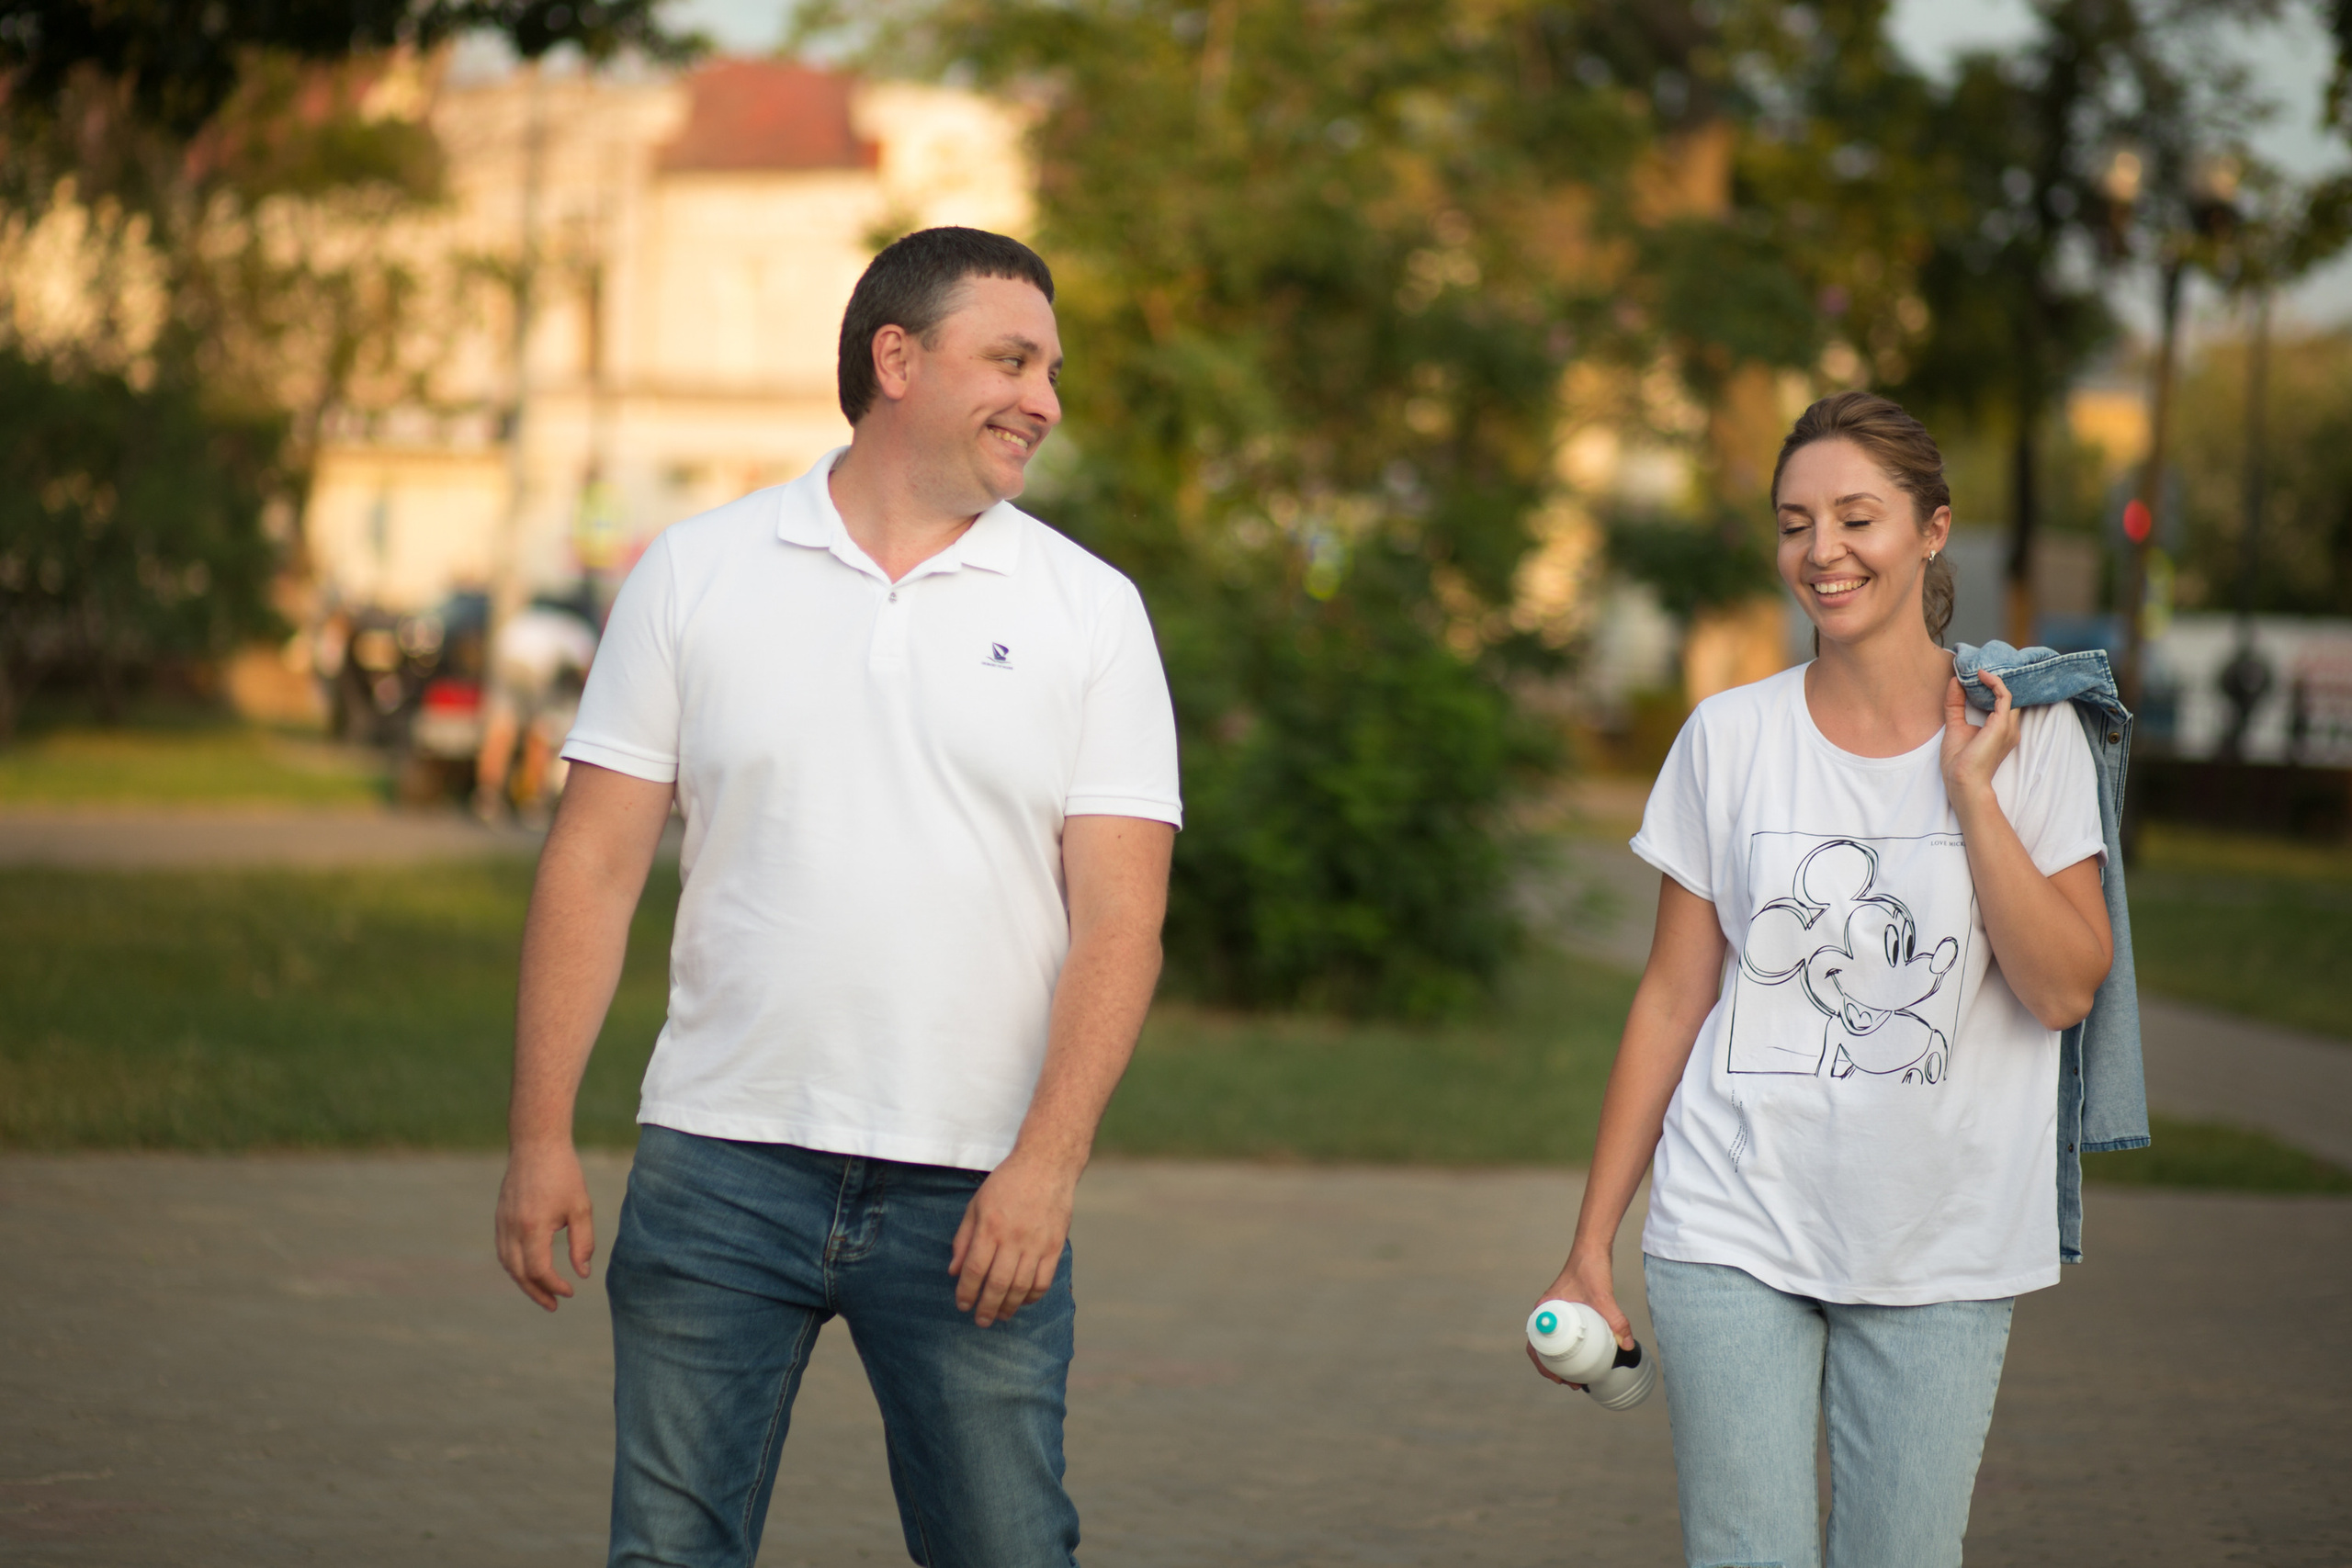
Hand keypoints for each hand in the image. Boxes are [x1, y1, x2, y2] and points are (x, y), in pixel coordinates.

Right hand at [495, 1142, 594, 1310]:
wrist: (536, 1144)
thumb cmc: (563, 1174)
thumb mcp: (581, 1207)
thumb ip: (583, 1243)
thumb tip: (582, 1274)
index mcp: (533, 1228)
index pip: (539, 1270)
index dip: (554, 1285)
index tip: (571, 1291)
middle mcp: (512, 1229)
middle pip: (519, 1273)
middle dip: (536, 1292)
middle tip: (554, 1305)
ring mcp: (502, 1223)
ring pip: (508, 1263)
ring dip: (523, 1281)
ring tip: (542, 1292)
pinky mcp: (500, 1216)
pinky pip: (503, 1250)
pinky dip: (515, 1265)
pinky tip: (529, 1269)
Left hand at [950, 1151, 1076, 1327]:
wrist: (1046, 1164)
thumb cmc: (1007, 1183)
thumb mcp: (976, 1204)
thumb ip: (963, 1238)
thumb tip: (953, 1270)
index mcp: (990, 1227)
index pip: (975, 1269)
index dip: (966, 1292)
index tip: (962, 1305)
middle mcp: (1013, 1238)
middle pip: (998, 1284)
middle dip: (986, 1307)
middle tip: (981, 1321)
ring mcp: (1037, 1243)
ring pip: (1021, 1286)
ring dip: (1009, 1306)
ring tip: (1000, 1315)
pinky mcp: (1055, 1245)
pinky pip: (1044, 1280)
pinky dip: (1032, 1296)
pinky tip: (1022, 1300)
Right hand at [1525, 1251, 1634, 1387]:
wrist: (1592, 1249)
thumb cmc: (1589, 1268)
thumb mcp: (1603, 1297)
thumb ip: (1616, 1320)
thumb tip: (1627, 1345)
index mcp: (1545, 1309)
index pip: (1535, 1343)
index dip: (1542, 1364)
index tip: (1557, 1378)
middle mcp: (1547, 1312)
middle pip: (1543, 1347)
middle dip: (1552, 1369)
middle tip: (1570, 1383)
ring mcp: (1557, 1311)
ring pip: (1553, 1342)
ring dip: (1559, 1361)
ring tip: (1576, 1376)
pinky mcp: (1567, 1310)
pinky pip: (1562, 1334)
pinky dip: (1567, 1349)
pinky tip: (1582, 1356)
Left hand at [1942, 669, 2018, 808]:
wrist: (1962, 782)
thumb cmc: (1959, 762)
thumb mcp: (1955, 726)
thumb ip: (1955, 704)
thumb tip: (1954, 682)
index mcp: (1999, 730)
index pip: (2001, 701)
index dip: (1991, 685)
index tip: (1974, 673)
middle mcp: (2008, 727)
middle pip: (2008, 696)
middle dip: (1996, 678)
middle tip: (1978, 664)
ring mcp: (2008, 726)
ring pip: (2008, 693)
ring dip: (1994, 678)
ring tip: (1978, 666)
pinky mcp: (2002, 725)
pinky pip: (2004, 695)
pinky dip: (1994, 683)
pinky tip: (1980, 675)